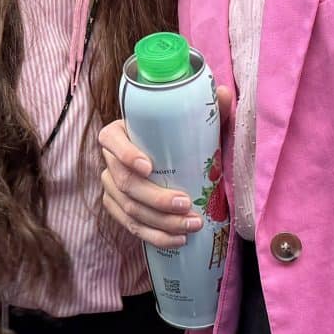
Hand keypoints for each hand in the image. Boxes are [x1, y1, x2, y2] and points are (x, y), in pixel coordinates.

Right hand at [99, 84, 233, 250]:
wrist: (173, 161)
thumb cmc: (181, 138)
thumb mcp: (196, 123)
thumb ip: (210, 108)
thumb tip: (224, 93)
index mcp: (120, 132)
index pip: (110, 140)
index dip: (124, 154)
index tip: (149, 167)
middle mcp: (110, 160)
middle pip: (124, 183)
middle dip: (155, 198)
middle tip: (186, 204)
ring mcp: (112, 187)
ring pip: (128, 209)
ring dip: (160, 222)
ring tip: (190, 226)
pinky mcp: (118, 209)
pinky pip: (130, 226)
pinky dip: (154, 236)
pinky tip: (176, 240)